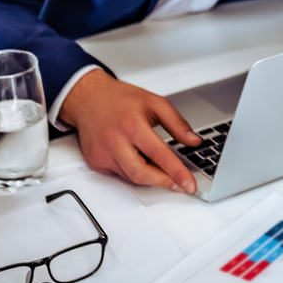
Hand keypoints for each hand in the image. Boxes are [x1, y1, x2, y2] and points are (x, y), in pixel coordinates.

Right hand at [60, 68, 202, 194]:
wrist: (89, 97)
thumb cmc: (120, 99)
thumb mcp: (155, 103)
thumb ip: (177, 123)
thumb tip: (194, 141)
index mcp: (132, 125)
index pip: (159, 155)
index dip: (177, 172)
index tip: (189, 183)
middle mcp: (115, 141)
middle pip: (142, 174)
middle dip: (164, 183)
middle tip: (180, 185)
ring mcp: (102, 153)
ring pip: (131, 177)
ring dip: (150, 177)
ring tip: (162, 169)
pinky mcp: (95, 161)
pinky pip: (119, 174)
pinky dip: (133, 172)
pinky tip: (140, 161)